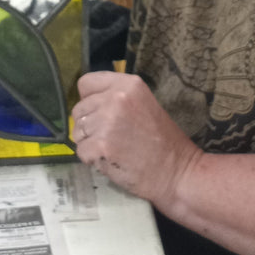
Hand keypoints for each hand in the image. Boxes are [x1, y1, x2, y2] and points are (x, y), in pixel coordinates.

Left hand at [70, 71, 201, 208]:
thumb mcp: (143, 104)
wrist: (177, 172)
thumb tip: (87, 103)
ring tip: (113, 149)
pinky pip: (80, 151)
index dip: (89, 100)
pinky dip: (92, 159)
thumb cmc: (163, 142)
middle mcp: (116, 97)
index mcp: (128, 84)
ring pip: (77, 131)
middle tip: (111, 138)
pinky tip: (111, 160)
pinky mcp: (101, 145)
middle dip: (89, 125)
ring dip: (89, 143)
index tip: (100, 113)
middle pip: (79, 109)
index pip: (86, 83)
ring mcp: (107, 120)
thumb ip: (116, 98)